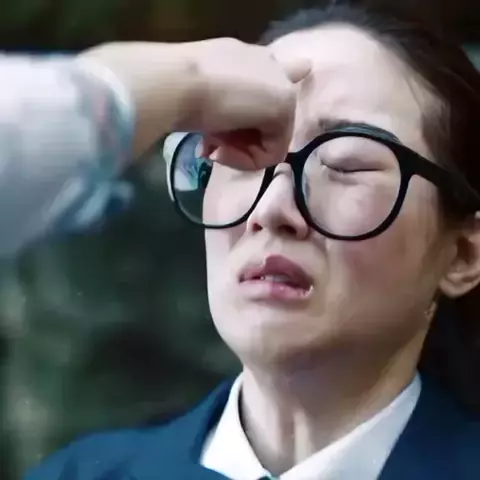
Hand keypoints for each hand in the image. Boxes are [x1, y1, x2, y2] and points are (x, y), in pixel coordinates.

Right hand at [78, 39, 310, 165]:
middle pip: (269, 121)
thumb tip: (223, 137)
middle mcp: (268, 66)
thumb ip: (223, 111)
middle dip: (240, 141)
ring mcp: (279, 84)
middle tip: (211, 146)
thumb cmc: (174, 87)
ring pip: (270, 140)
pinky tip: (221, 152)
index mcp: (246, 59)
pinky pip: (272, 153)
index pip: (279, 68)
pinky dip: (246, 160)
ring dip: (240, 153)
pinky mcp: (283, 106)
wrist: (172, 82)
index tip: (302, 68)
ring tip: (213, 148)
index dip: (292, 71)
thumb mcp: (201, 98)